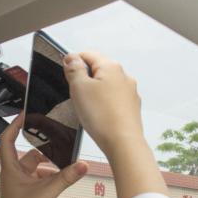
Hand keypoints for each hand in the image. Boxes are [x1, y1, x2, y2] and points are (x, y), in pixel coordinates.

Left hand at [0, 113, 86, 197]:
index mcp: (11, 169)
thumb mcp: (46, 193)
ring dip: (50, 168)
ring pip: (37, 170)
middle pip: (29, 155)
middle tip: (59, 143)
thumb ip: (65, 178)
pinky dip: (51, 180)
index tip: (26, 115)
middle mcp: (14, 176)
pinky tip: (63, 180)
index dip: (15, 125)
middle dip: (44, 150)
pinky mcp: (29, 197)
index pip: (8, 139)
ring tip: (66, 165)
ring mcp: (21, 187)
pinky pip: (41, 182)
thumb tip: (82, 165)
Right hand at [65, 51, 164, 197]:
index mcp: (111, 67)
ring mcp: (129, 92)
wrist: (123, 143)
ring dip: (94, 93)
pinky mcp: (131, 107)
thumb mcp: (78, 87)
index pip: (88, 54)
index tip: (66, 74)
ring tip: (88, 109)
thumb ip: (74, 69)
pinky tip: (99, 116)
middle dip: (84, 79)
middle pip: (98, 69)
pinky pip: (113, 100)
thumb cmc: (102, 116)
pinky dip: (103, 104)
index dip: (73, 62)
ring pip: (106, 85)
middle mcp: (124, 76)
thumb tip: (71, 57)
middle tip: (76, 95)